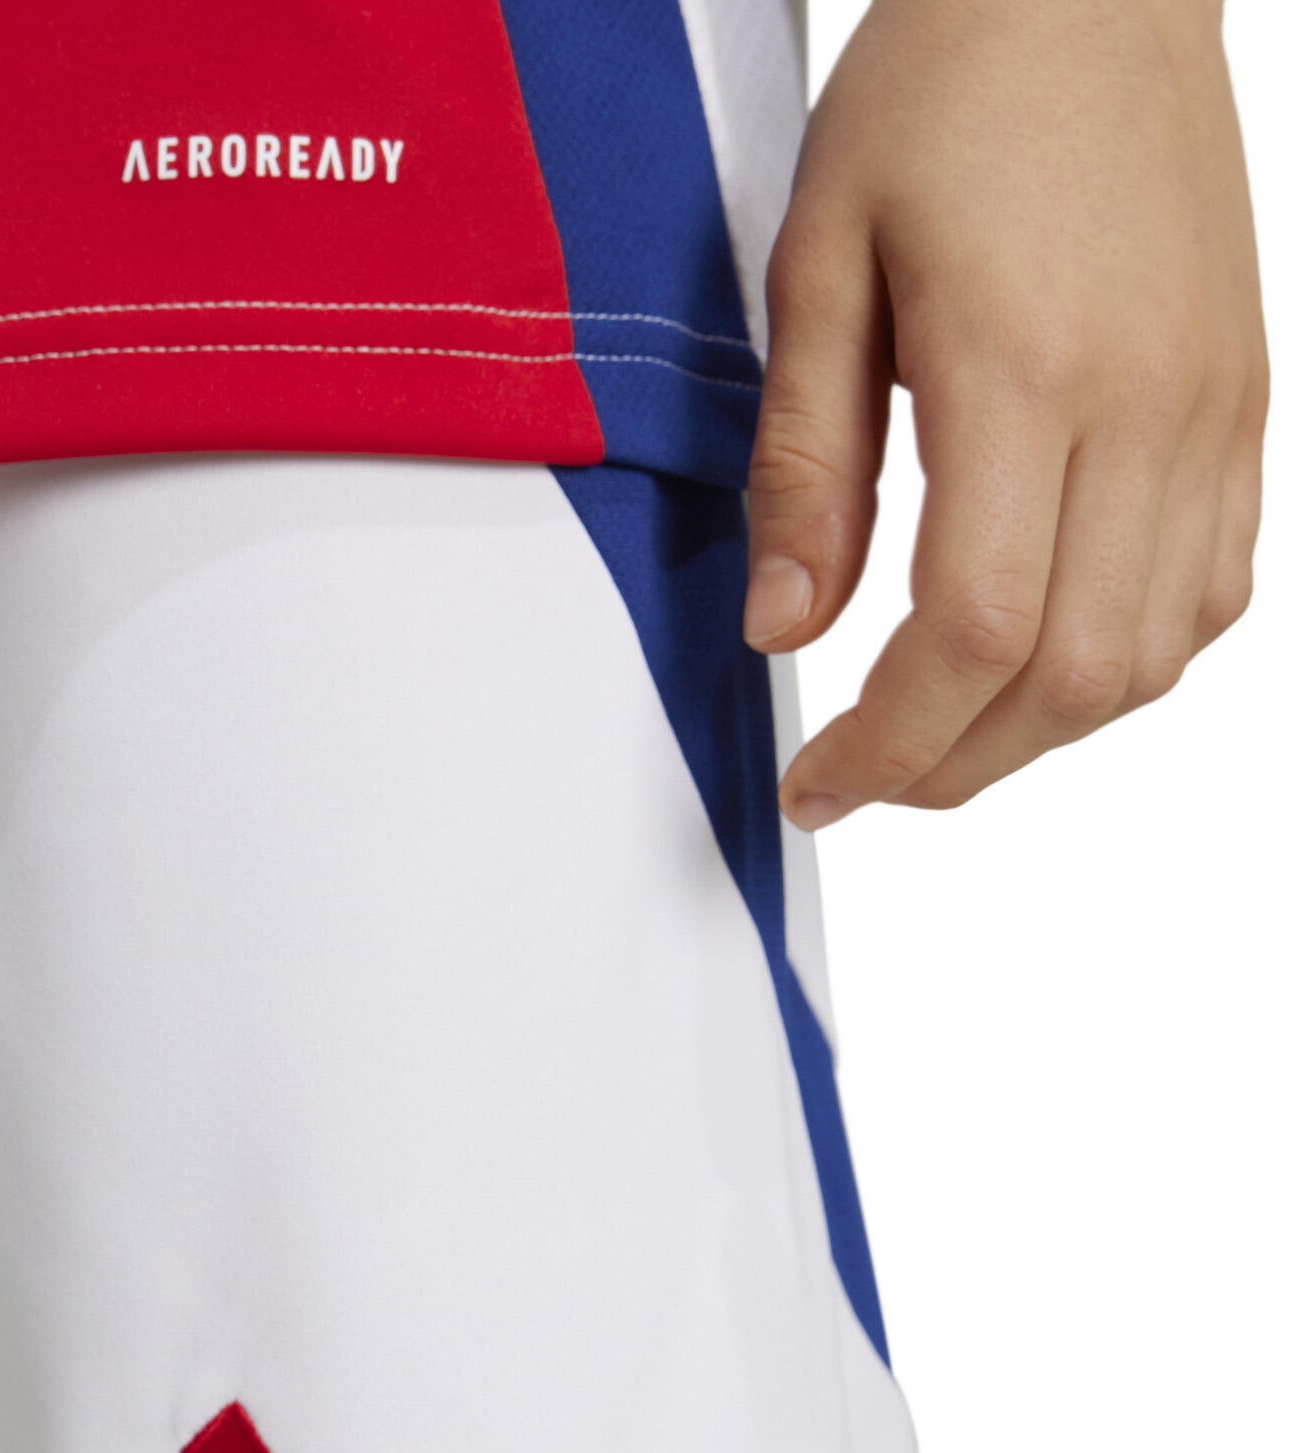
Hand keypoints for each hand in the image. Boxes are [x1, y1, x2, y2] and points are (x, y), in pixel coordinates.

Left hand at [744, 0, 1265, 827]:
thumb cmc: (943, 92)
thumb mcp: (816, 264)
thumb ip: (804, 464)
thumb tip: (783, 631)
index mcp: (1025, 368)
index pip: (974, 629)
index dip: (889, 742)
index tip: (816, 785)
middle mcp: (1148, 401)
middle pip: (1075, 673)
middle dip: (952, 764)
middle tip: (860, 777)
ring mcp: (1217, 405)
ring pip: (1157, 653)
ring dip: (1038, 730)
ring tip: (935, 733)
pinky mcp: (1245, 401)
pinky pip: (1213, 587)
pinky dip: (1127, 661)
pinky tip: (1039, 657)